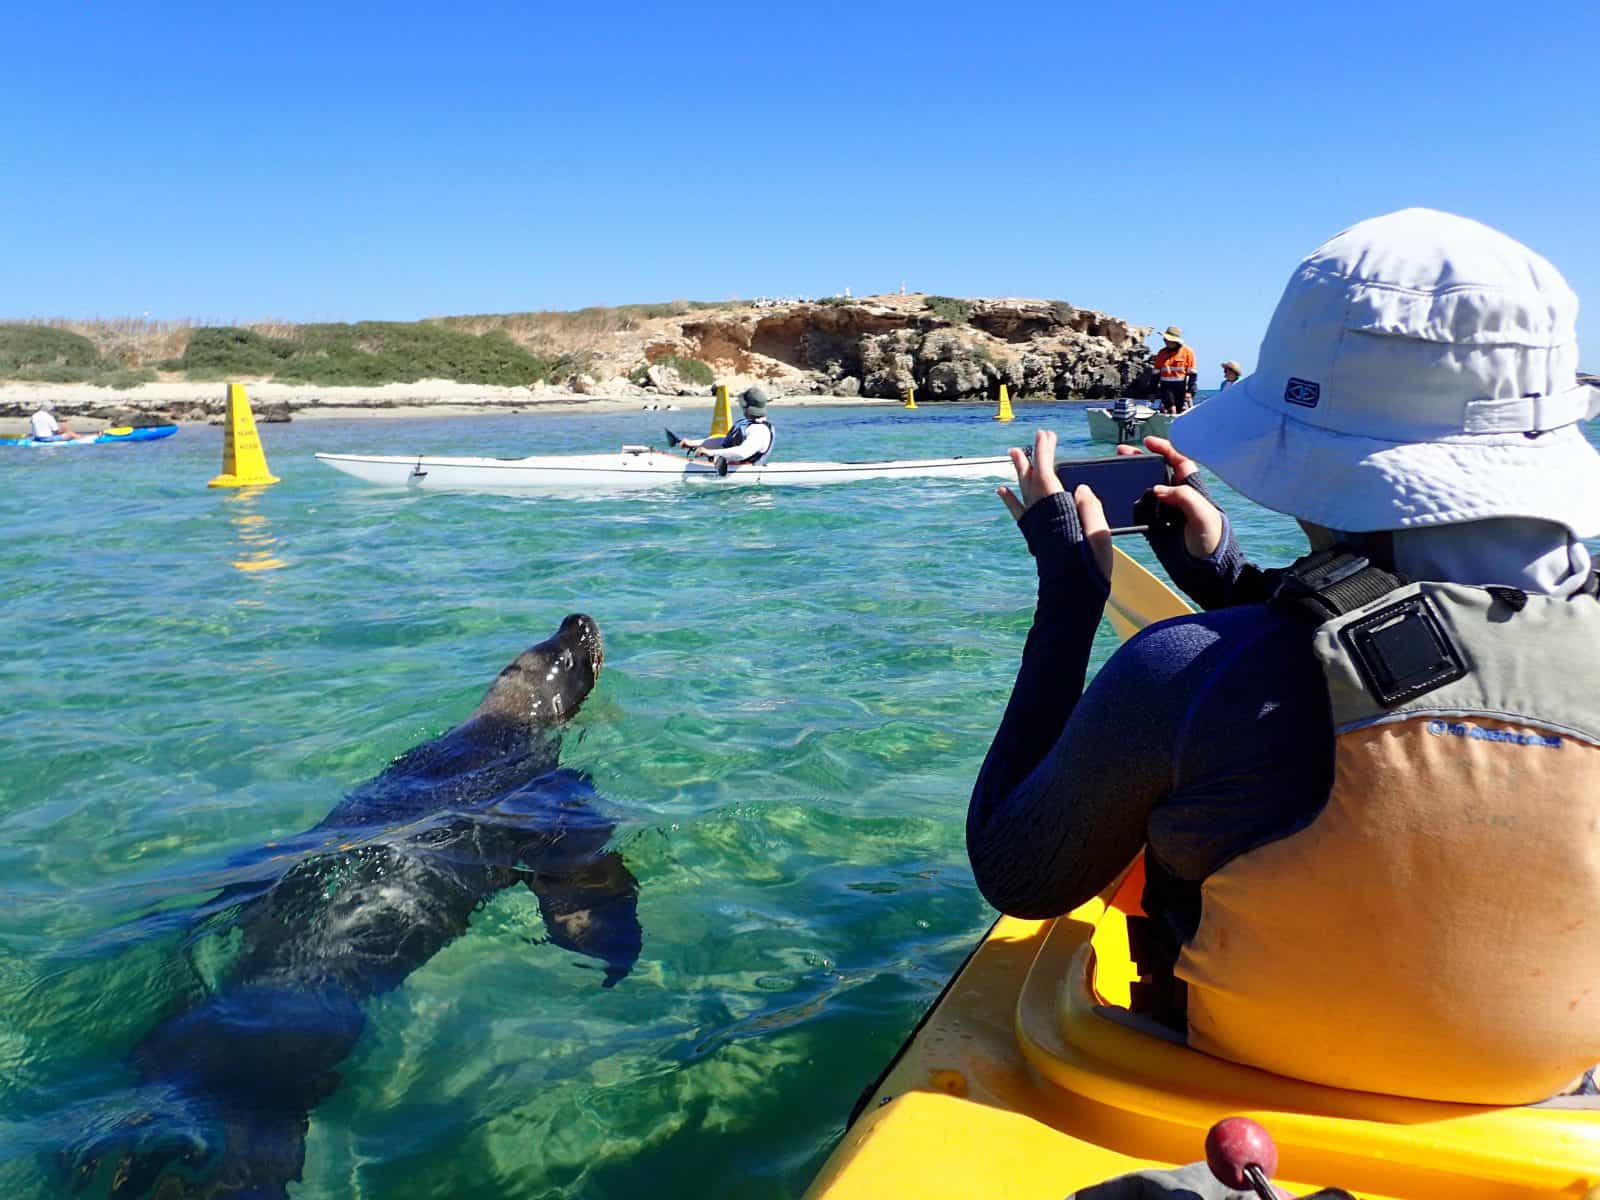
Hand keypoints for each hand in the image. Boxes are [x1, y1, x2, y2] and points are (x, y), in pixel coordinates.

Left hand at [999, 429, 1111, 580]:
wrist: (1071, 598)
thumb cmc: (1090, 569)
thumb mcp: (1100, 537)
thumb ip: (1091, 510)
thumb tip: (1081, 489)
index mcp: (1059, 512)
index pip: (1047, 474)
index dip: (1044, 453)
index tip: (1045, 435)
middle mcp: (1042, 516)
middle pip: (1032, 480)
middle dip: (1032, 457)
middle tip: (1033, 439)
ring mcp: (1035, 527)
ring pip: (1023, 492)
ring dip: (1019, 472)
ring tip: (1013, 454)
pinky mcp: (1033, 537)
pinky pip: (1018, 513)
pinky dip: (1009, 500)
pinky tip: (1001, 490)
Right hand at [1115, 436, 1223, 558]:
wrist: (1207, 572)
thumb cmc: (1212, 541)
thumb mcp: (1203, 516)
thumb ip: (1184, 498)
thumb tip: (1157, 490)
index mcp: (1193, 488)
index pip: (1178, 460)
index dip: (1164, 449)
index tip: (1147, 443)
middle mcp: (1178, 497)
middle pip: (1157, 471)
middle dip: (1140, 459)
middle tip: (1122, 452)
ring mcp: (1165, 512)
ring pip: (1145, 488)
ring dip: (1132, 479)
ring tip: (1116, 470)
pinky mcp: (1155, 527)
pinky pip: (1139, 510)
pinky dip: (1128, 502)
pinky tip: (1117, 496)